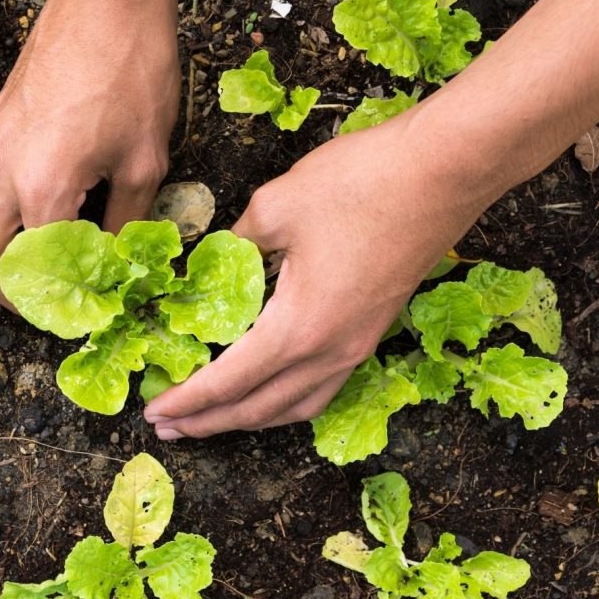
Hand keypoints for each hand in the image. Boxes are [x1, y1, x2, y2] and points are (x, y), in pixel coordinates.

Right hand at [0, 0, 179, 304]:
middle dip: (5, 292)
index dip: (57, 302)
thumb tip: (120, 260)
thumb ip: (127, 222)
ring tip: (8, 261)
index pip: (34, 272)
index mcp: (44, 192)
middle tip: (42, 299)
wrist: (107, 6)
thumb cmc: (134, 79)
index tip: (79, 310)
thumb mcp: (145, 163)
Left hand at [144, 109, 483, 437]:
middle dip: (210, 422)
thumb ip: (236, 243)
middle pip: (260, 408)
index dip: (187, 400)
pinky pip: (323, 387)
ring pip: (296, 406)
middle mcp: (331, 351)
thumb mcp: (277, 206)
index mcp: (299, 327)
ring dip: (250, 418)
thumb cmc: (361, 184)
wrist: (444, 171)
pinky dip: (287, 401)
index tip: (154, 412)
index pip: (228, 381)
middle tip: (169, 426)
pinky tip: (274, 390)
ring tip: (215, 419)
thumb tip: (216, 260)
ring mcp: (358, 346)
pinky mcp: (374, 331)